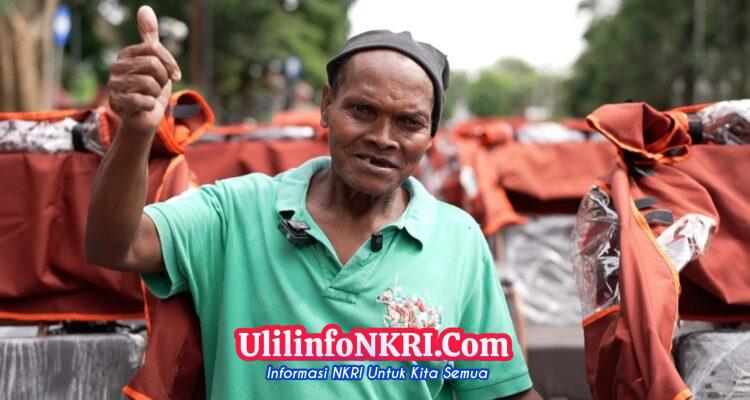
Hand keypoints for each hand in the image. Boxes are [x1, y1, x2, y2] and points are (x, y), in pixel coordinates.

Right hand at [107, 5, 180, 133]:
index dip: (170, 63)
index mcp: (127, 54)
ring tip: (149, 97)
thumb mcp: (156, 62)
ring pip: (149, 84)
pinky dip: (151, 106)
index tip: (175, 75)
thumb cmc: (151, 90)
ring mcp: (114, 85)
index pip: (154, 48)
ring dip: (156, 94)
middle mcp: (117, 67)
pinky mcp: (116, 103)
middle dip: (162, 80)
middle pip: (152, 65)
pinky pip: (144, 100)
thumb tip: (145, 8)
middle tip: (158, 89)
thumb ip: (151, 37)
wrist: (144, 118)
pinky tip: (145, 107)